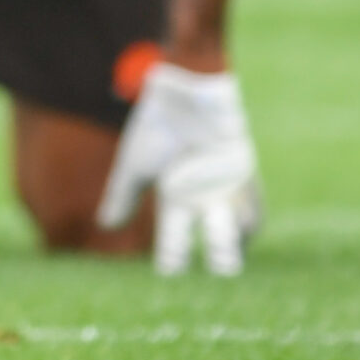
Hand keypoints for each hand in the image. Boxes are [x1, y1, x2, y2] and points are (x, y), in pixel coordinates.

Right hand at [99, 61, 261, 275]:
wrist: (180, 86)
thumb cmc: (156, 124)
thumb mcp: (135, 160)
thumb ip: (123, 193)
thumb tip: (106, 226)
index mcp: (175, 199)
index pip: (174, 236)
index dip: (173, 255)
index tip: (169, 273)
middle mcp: (204, 198)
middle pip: (215, 234)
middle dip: (220, 252)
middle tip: (223, 270)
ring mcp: (228, 185)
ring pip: (240, 223)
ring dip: (238, 238)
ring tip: (234, 253)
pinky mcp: (245, 168)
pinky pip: (254, 200)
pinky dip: (250, 213)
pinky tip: (246, 223)